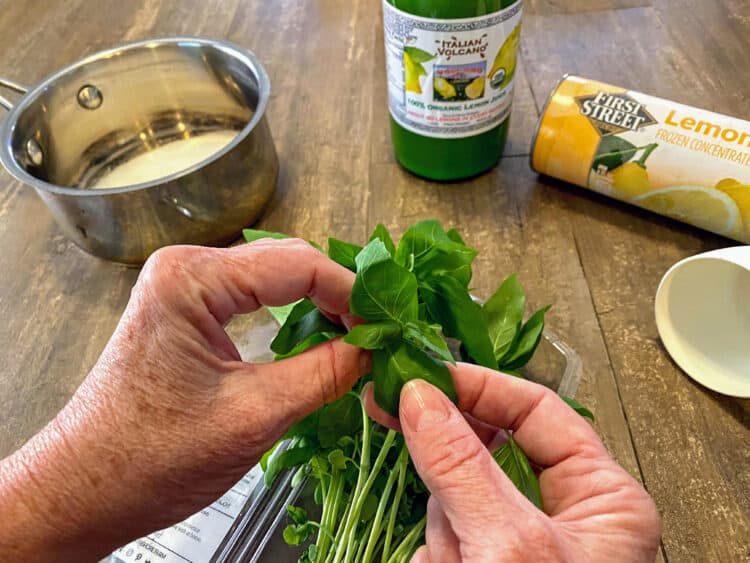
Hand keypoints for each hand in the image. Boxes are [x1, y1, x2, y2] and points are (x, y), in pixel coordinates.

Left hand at [0, 240, 369, 561]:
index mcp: (191, 280)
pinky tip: (317, 335)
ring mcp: (183, 289)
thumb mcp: (253, 416)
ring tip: (357, 334)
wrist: (85, 489)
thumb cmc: (147, 458)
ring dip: (317, 302)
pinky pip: (253, 297)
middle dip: (337, 294)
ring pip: (273, 278)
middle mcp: (184, 270)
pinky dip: (291, 313)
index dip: (351, 293)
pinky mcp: (186, 312)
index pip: (298, 265)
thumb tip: (373, 349)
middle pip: (287, 262)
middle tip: (378, 329)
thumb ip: (324, 373)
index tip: (386, 322)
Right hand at [366, 366, 660, 561]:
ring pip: (458, 499)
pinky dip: (437, 560)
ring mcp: (520, 545)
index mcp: (601, 497)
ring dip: (445, 533)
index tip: (425, 377)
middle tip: (404, 437)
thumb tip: (421, 398)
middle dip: (453, 477)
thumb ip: (461, 466)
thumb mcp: (507, 547)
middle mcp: (564, 515)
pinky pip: (444, 539)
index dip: (480, 388)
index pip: (536, 412)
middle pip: (487, 454)